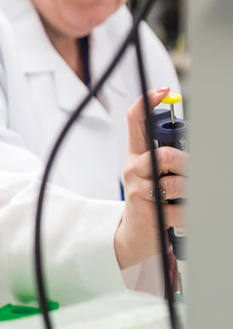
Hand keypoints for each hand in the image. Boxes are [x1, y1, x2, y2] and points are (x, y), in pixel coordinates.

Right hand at [114, 86, 186, 269]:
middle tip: (193, 171)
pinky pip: (181, 209)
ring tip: (186, 197)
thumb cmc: (150, 200)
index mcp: (137, 155)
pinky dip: (189, 214)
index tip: (163, 92)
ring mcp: (138, 190)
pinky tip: (183, 216)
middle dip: (187, 163)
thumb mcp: (152, 174)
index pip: (136, 120)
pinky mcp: (148, 212)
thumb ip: (167, 154)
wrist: (135, 236)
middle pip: (165, 154)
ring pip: (176, 183)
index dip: (147, 102)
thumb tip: (194, 142)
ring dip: (190, 192)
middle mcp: (134, 169)